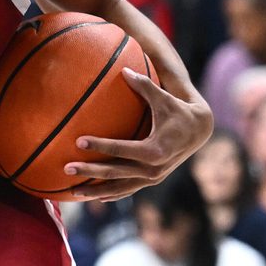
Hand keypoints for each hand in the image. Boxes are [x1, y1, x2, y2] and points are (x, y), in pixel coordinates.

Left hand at [63, 67, 212, 201]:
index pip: (122, 149)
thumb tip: (124, 69)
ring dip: (95, 190)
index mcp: (156, 150)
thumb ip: (144, 85)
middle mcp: (154, 169)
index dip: (100, 145)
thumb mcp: (163, 98)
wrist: (199, 131)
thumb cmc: (178, 110)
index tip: (78, 141)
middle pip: (115, 172)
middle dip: (90, 171)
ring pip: (119, 187)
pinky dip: (111, 194)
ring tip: (71, 192)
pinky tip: (93, 196)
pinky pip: (127, 190)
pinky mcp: (151, 180)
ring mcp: (152, 178)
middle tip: (66, 168)